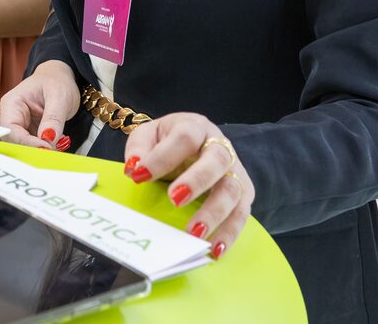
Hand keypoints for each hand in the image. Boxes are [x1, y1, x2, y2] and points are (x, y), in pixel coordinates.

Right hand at [0, 60, 80, 149]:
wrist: (58, 79)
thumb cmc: (56, 82)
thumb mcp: (59, 97)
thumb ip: (53, 119)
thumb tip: (48, 139)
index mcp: (11, 103)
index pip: (11, 130)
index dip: (27, 143)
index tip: (46, 149)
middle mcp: (9, 115)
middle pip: (13, 141)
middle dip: (33, 149)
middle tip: (53, 152)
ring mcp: (16, 125)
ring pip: (21, 147)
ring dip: (38, 150)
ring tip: (57, 146)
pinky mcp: (25, 132)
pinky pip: (30, 146)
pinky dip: (42, 148)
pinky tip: (54, 145)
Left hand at [122, 112, 255, 260]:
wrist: (195, 143)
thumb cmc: (169, 141)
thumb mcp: (149, 136)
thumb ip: (139, 149)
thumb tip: (134, 168)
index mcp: (195, 127)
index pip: (184, 137)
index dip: (162, 157)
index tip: (138, 176)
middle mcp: (220, 146)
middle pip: (217, 160)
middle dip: (197, 181)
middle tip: (174, 200)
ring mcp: (235, 170)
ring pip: (233, 190)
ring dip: (214, 213)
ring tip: (194, 234)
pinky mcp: (243, 194)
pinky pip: (241, 214)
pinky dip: (230, 234)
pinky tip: (214, 250)